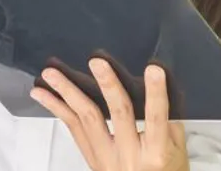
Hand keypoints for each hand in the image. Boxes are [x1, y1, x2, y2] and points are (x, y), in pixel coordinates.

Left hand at [32, 59, 187, 170]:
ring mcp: (106, 158)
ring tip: (52, 73)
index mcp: (156, 154)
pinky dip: (57, 108)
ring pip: (85, 120)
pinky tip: (43, 94)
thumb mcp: (177, 150)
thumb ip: (167, 120)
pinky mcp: (90, 158)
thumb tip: (157, 84)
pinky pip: (72, 129)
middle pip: (118, 115)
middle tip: (97, 62)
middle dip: (107, 85)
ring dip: (66, 93)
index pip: (156, 119)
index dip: (156, 93)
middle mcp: (129, 157)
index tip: (154, 69)